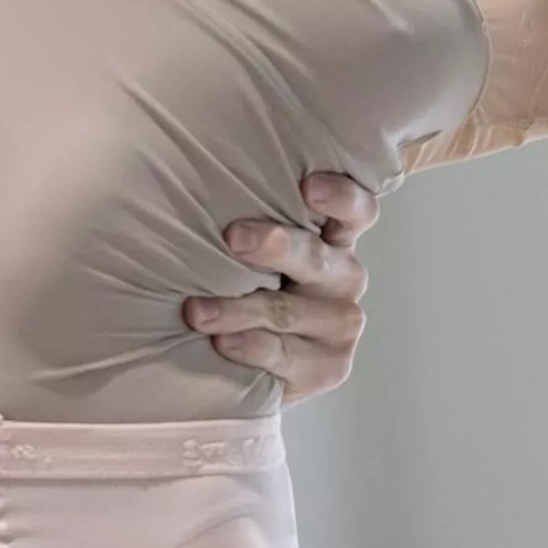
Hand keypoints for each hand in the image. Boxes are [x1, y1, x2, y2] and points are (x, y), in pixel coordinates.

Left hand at [180, 172, 379, 403]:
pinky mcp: (331, 368)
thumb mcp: (253, 252)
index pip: (357, 211)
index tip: (308, 186)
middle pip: (318, 258)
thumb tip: (191, 179)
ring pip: (289, 311)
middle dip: (276, 246)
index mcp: (335, 238)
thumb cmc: (246, 286)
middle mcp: (346, 277)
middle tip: (233, 237)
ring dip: (239, 309)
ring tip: (196, 310)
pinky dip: (249, 347)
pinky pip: (283, 354)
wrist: (252, 364)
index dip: (341, 197)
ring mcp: (343, 325)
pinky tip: (221, 342)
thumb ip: (249, 226)